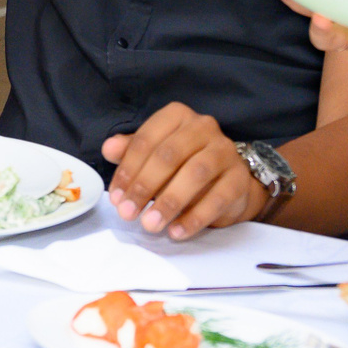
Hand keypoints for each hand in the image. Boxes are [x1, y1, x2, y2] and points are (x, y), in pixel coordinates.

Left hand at [101, 103, 268, 239]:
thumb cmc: (183, 164)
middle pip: (168, 155)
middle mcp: (203, 127)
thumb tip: (108, 149)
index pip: (146, 140)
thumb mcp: (154, 154)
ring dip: (168, 202)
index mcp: (177, 116)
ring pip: (194, 174)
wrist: (228, 181)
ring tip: (150, 224)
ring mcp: (225, 151)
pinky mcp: (239, 178)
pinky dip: (194, 218)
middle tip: (128, 212)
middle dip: (144, 186)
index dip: (127, 169)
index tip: (115, 196)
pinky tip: (176, 231)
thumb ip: (130, 150)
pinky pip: (217, 198)